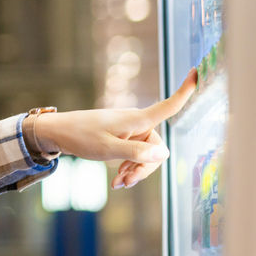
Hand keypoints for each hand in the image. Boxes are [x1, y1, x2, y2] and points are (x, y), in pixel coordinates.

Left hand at [37, 68, 197, 187]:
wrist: (58, 132)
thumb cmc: (81, 137)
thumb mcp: (108, 148)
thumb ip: (137, 152)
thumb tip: (164, 154)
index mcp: (136, 120)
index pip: (167, 106)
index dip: (184, 92)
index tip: (196, 72)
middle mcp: (136, 123)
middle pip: (157, 149)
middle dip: (145, 167)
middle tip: (125, 182)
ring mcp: (129, 130)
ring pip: (146, 156)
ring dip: (135, 171)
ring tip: (118, 183)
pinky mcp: (122, 137)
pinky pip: (135, 155)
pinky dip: (128, 168)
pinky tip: (116, 180)